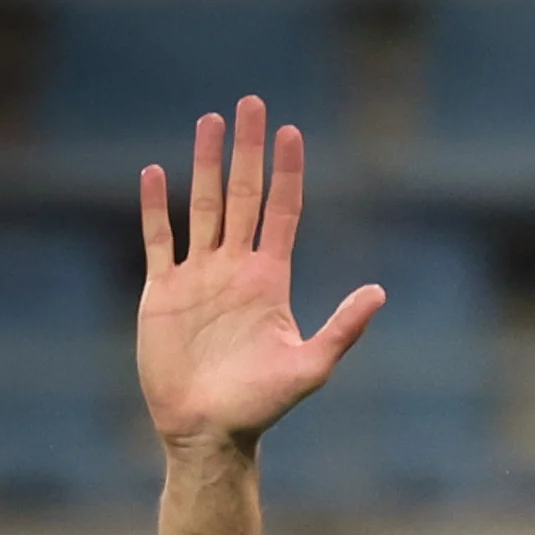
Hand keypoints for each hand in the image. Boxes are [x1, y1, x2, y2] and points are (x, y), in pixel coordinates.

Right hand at [136, 96, 384, 454]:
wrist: (208, 430)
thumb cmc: (262, 406)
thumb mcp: (310, 366)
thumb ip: (342, 328)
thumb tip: (379, 292)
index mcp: (270, 280)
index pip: (281, 212)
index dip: (287, 172)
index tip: (292, 133)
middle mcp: (236, 270)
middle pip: (243, 195)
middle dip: (248, 150)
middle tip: (252, 104)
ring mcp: (199, 277)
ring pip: (202, 206)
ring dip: (206, 164)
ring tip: (209, 122)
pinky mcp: (163, 292)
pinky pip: (159, 239)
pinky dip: (154, 207)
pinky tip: (155, 173)